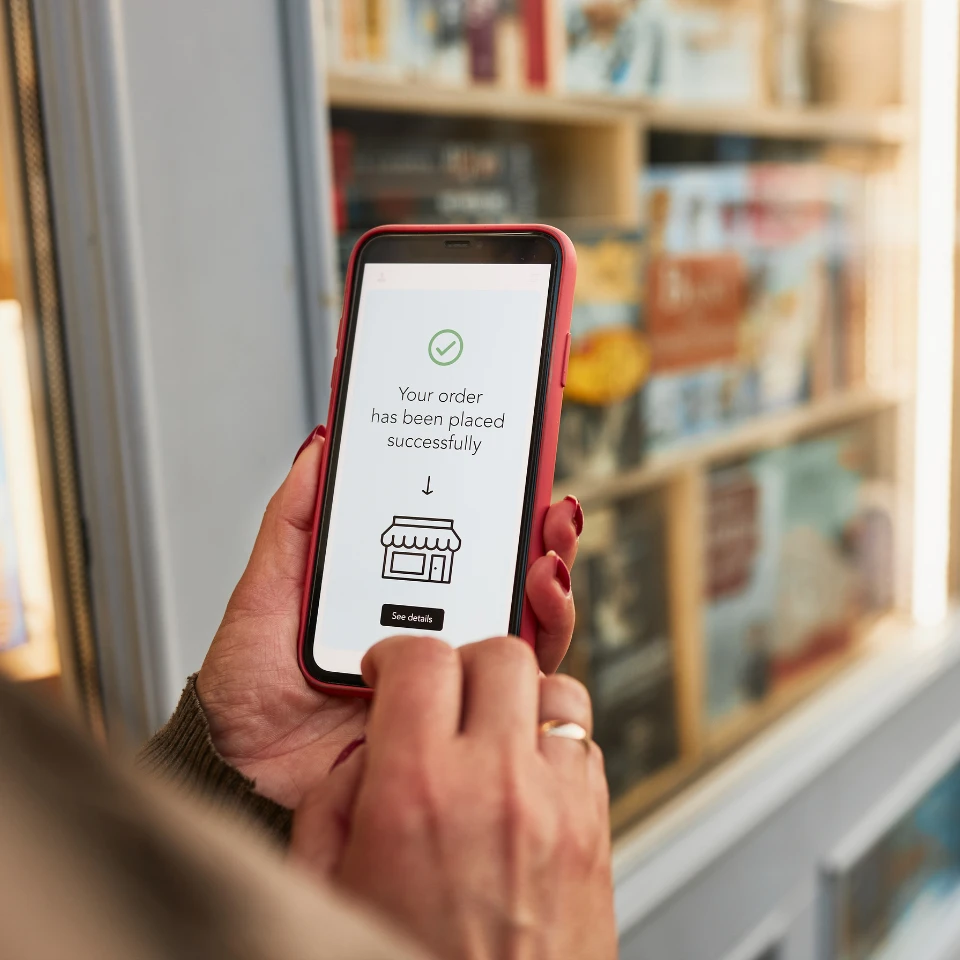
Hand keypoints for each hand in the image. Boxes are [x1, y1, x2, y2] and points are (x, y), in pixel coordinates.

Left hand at [196, 428, 584, 808]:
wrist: (241, 769)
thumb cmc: (250, 688)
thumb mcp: (267, 589)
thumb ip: (294, 522)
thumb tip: (320, 447)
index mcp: (392, 595)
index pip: (458, 542)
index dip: (492, 505)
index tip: (509, 466)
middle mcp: (432, 630)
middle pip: (506, 575)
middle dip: (540, 535)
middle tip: (547, 508)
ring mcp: (450, 672)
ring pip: (525, 622)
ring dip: (550, 581)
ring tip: (545, 557)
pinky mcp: (461, 715)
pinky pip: (520, 682)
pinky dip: (542, 640)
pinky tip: (535, 611)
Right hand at [292, 635, 616, 959]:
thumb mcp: (329, 886)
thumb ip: (336, 797)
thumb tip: (369, 746)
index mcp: (417, 792)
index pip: (419, 659)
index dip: (397, 654)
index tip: (391, 670)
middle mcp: (496, 784)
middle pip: (498, 654)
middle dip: (463, 661)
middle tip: (443, 690)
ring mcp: (556, 805)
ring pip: (556, 689)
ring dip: (519, 697)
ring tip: (493, 727)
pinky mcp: (596, 830)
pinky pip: (585, 745)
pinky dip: (554, 743)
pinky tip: (526, 774)